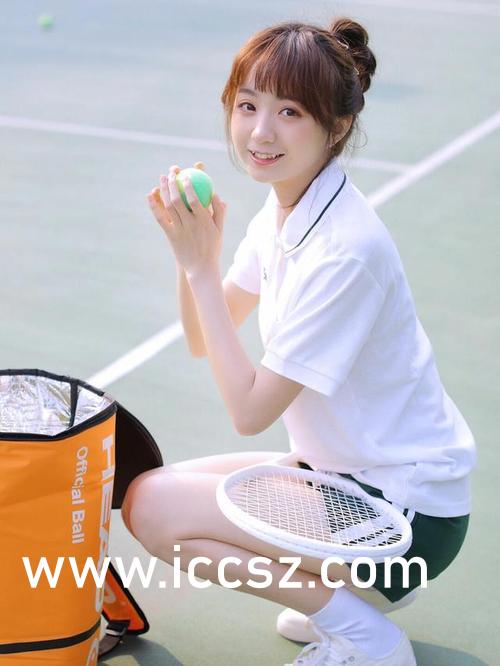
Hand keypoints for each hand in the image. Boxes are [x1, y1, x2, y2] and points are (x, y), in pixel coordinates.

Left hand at [147, 162, 226, 277]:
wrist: (201, 269)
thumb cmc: (212, 248)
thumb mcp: (219, 230)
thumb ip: (219, 212)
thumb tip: (216, 194)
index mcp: (204, 222)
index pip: (194, 199)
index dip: (188, 185)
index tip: (186, 175)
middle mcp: (190, 225)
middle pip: (177, 200)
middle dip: (173, 183)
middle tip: (171, 172)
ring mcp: (179, 231)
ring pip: (168, 207)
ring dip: (163, 190)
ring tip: (162, 178)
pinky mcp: (171, 236)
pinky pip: (161, 218)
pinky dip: (154, 206)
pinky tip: (151, 195)